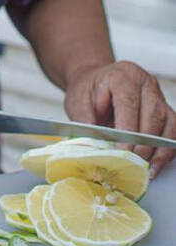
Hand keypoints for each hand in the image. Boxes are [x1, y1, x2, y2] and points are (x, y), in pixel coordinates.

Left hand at [64, 60, 175, 176]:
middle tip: (132, 164)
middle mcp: (145, 83)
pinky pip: (172, 130)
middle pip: (153, 116)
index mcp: (122, 76)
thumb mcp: (78, 101)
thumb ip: (85, 121)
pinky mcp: (164, 109)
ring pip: (168, 124)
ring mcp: (157, 95)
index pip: (129, 104)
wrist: (94, 81)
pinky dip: (165, 149)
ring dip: (158, 150)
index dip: (127, 131)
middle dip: (143, 144)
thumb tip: (92, 145)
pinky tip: (154, 164)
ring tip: (146, 169)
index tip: (122, 151)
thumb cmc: (88, 89)